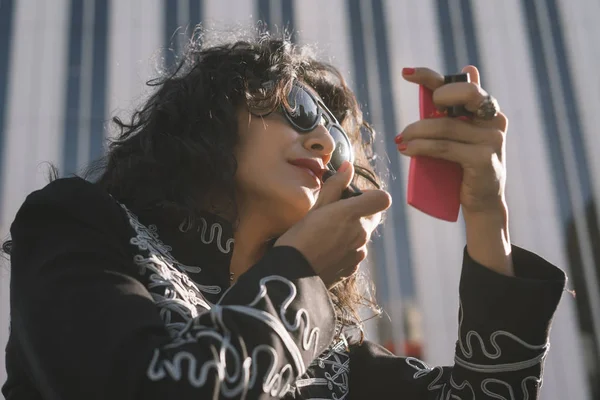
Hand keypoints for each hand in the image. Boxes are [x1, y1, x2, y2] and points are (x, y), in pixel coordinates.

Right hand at [274, 162, 390, 287]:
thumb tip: (348, 167)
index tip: (353, 197)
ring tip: (325, 235)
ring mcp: (358, 253)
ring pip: (362, 235)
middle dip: (358, 213)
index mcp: (353, 215)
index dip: (371, 195)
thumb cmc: (299, 238)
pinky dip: (345, 248)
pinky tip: (325, 250)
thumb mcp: (315, 207)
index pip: (382, 198)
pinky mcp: (352, 268)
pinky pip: (354, 252)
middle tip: (334, 215)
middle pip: (372, 217)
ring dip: (350, 231)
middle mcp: (361, 234)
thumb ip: (335, 186)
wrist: (292, 276)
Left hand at [398, 65, 512, 274]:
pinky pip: (445, 147)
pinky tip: (407, 149)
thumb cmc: (465, 168)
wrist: (482, 204)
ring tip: (400, 139)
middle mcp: (494, 120)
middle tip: (416, 116)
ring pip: (446, 126)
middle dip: (435, 97)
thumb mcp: (460, 136)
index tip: (405, 73)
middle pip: (464, 94)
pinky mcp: (483, 159)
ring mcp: (492, 139)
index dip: (432, 76)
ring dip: (416, 131)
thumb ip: (458, 110)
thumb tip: (467, 69)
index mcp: (488, 109)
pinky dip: (422, 147)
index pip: (462, 84)